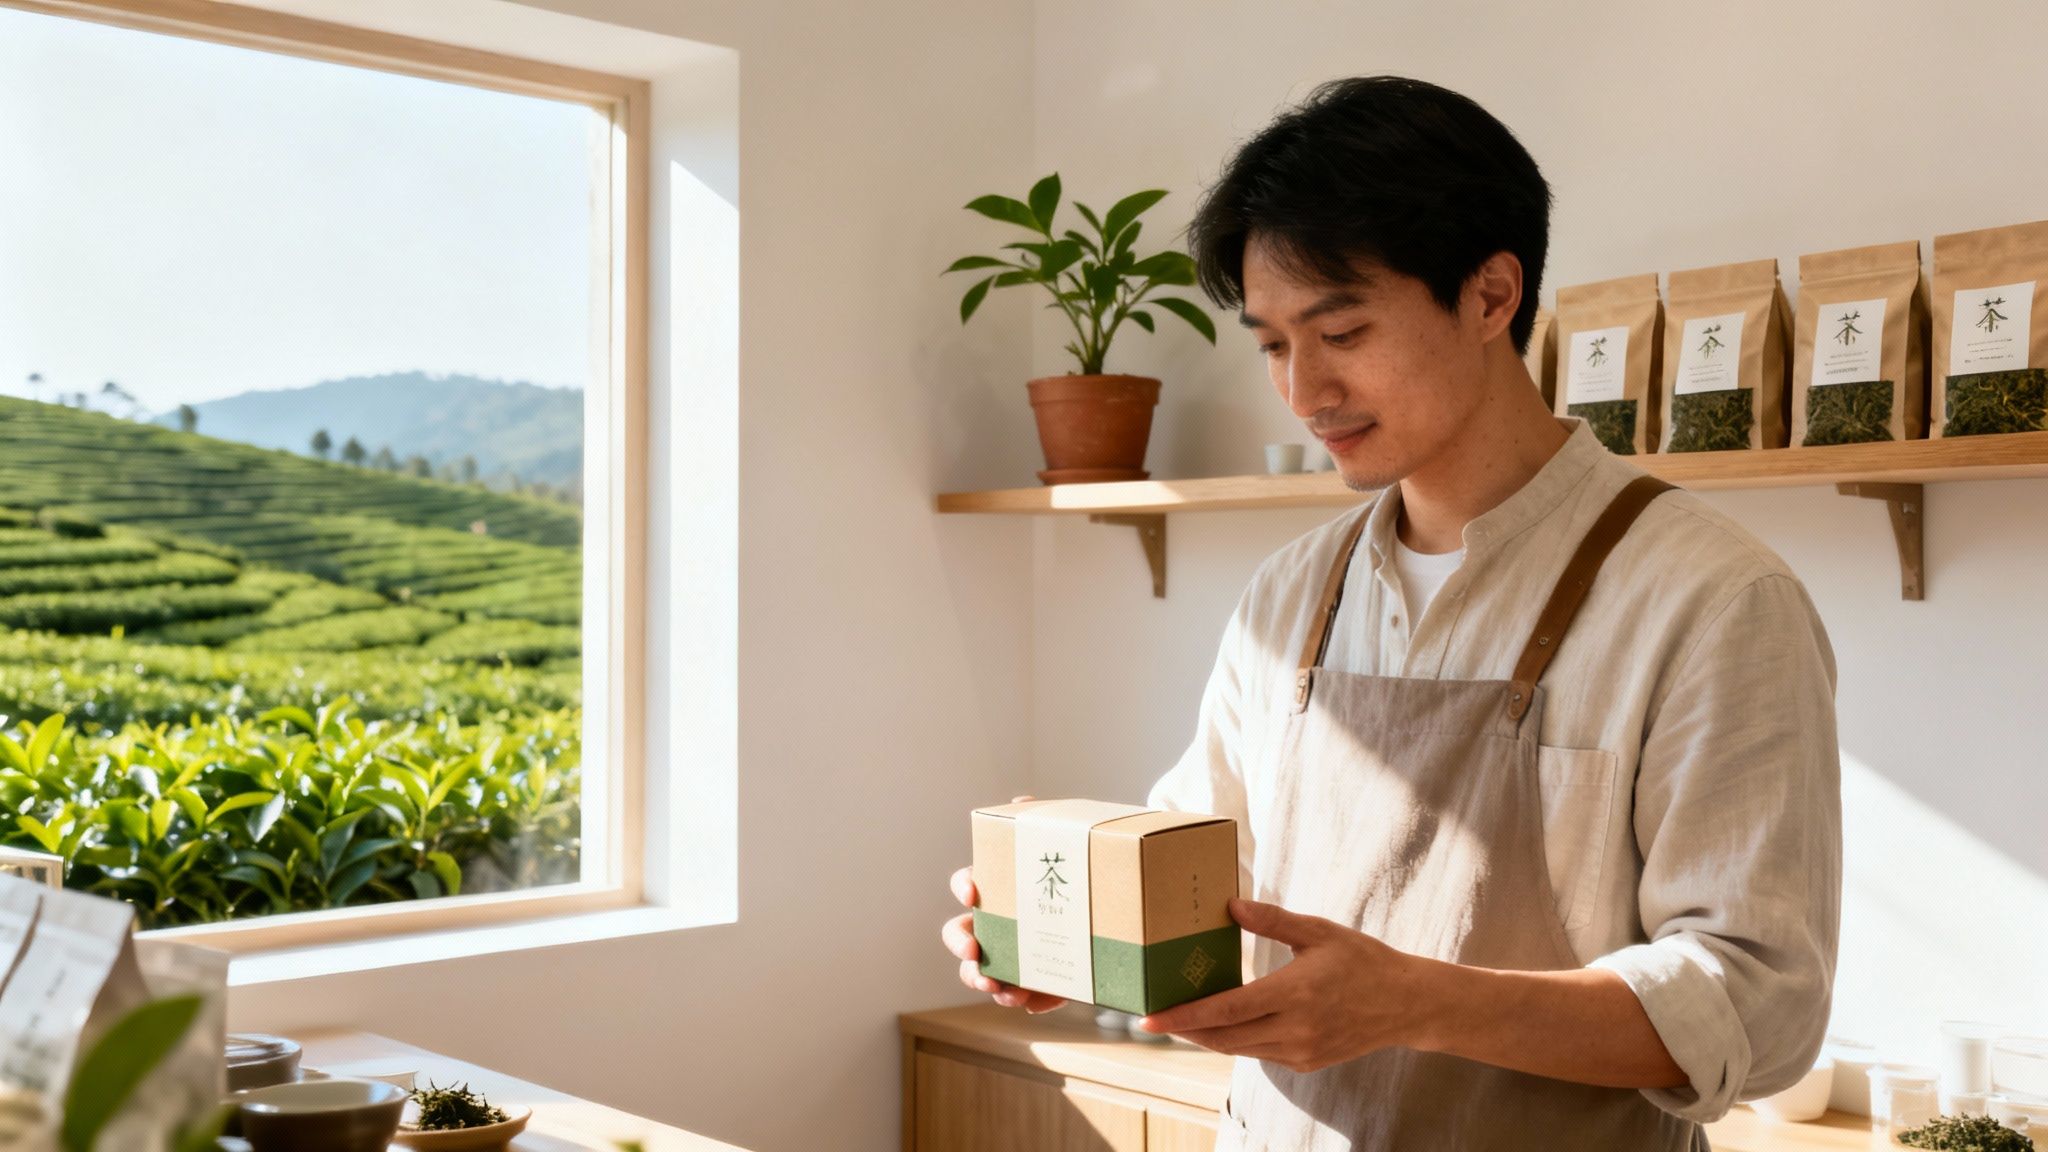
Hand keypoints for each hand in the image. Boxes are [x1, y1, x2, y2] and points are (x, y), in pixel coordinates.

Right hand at [940, 795, 1066, 1013]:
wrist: (1114, 900)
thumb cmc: (1075, 868)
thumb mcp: (1061, 843)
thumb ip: (1040, 823)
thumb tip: (1021, 804)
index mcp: (997, 886)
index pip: (965, 883)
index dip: (963, 886)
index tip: (974, 893)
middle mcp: (996, 923)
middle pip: (961, 938)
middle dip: (962, 949)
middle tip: (976, 956)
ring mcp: (1015, 955)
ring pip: (985, 975)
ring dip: (990, 985)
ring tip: (1007, 993)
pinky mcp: (1042, 979)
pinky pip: (1029, 996)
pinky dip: (1034, 1000)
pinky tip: (1040, 1001)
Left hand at [1134, 897, 1432, 1072]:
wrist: (1406, 1004)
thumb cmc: (1362, 961)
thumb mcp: (1319, 932)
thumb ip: (1272, 920)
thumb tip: (1230, 906)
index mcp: (1295, 993)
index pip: (1226, 1010)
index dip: (1183, 1016)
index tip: (1149, 1019)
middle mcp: (1294, 1029)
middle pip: (1222, 1037)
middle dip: (1185, 1028)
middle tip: (1154, 1016)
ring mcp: (1300, 1051)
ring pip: (1238, 1048)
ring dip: (1207, 1036)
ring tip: (1181, 1018)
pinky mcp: (1305, 1062)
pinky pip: (1259, 1052)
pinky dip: (1237, 1039)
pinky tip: (1226, 1022)